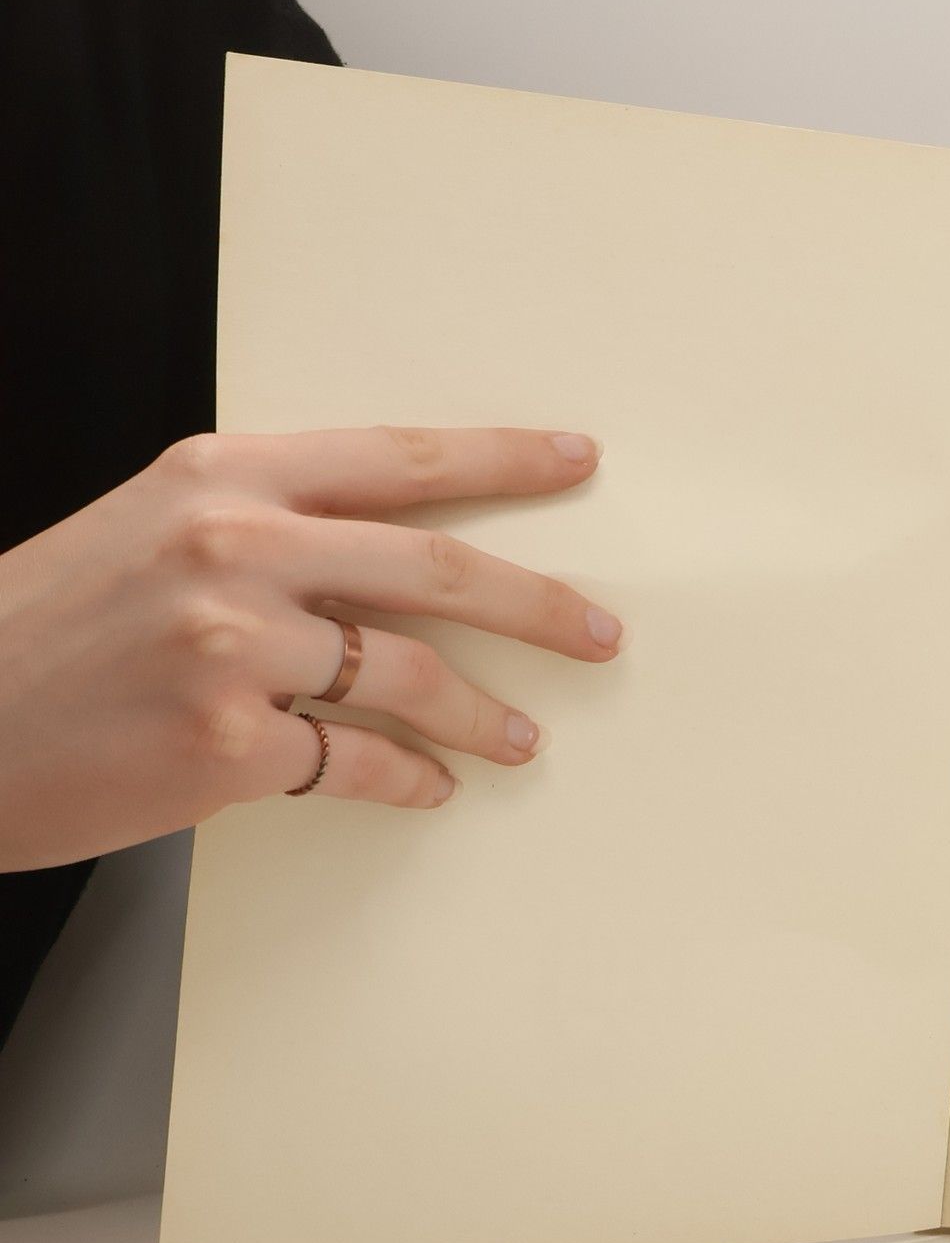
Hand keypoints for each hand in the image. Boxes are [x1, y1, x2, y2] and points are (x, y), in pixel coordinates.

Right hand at [0, 428, 621, 870]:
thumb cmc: (48, 626)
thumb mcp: (149, 528)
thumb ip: (270, 523)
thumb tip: (395, 551)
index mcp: (222, 476)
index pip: (401, 459)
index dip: (504, 460)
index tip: (578, 460)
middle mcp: (236, 547)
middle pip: (439, 568)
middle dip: (541, 604)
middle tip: (601, 634)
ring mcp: (234, 647)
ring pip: (414, 675)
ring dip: (485, 714)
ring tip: (520, 738)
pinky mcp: (229, 745)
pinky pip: (362, 761)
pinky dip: (411, 778)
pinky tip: (433, 784)